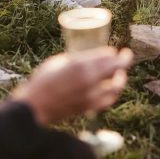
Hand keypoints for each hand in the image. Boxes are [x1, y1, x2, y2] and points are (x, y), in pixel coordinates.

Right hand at [12, 47, 132, 125]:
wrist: (35, 106)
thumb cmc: (42, 81)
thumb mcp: (58, 62)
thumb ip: (76, 60)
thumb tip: (88, 58)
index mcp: (80, 65)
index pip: (107, 56)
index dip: (112, 53)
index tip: (113, 51)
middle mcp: (90, 80)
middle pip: (117, 69)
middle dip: (123, 61)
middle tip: (125, 56)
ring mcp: (91, 95)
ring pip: (116, 86)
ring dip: (120, 78)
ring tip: (120, 74)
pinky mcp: (89, 107)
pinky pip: (108, 100)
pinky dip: (113, 93)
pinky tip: (111, 90)